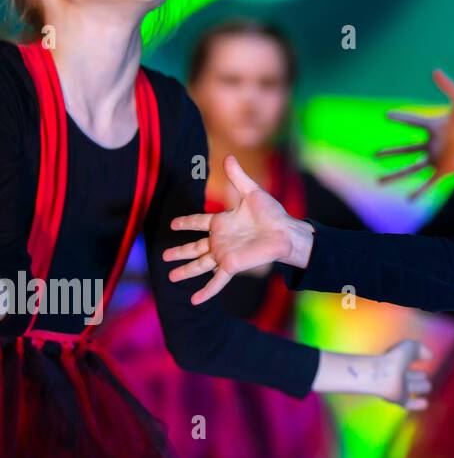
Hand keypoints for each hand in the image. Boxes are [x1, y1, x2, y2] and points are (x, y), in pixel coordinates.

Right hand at [164, 155, 312, 304]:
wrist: (286, 232)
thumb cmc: (272, 214)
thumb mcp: (252, 192)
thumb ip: (238, 177)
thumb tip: (228, 157)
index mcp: (223, 222)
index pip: (198, 222)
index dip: (186, 222)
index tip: (173, 223)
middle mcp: (221, 240)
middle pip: (194, 247)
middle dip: (179, 252)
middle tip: (164, 256)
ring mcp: (224, 254)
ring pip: (199, 264)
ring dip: (185, 271)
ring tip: (170, 277)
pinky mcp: (231, 265)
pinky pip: (216, 281)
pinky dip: (206, 291)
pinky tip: (195, 301)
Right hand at [376, 69, 453, 199]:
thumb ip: (447, 86)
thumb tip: (434, 71)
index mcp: (436, 126)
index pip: (412, 121)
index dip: (400, 118)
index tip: (386, 115)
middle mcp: (434, 143)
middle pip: (407, 149)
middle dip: (391, 152)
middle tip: (374, 154)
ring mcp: (439, 158)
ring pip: (411, 168)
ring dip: (395, 174)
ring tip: (378, 180)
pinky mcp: (446, 169)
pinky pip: (429, 182)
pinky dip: (419, 191)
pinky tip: (408, 198)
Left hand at [376, 340, 434, 409]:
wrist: (382, 376)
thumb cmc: (394, 359)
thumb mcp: (409, 347)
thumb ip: (420, 348)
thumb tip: (430, 356)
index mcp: (397, 361)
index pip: (407, 360)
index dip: (415, 358)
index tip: (426, 359)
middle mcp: (397, 374)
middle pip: (408, 376)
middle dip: (417, 376)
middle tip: (425, 377)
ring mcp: (397, 388)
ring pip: (409, 389)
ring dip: (419, 388)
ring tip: (428, 387)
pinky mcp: (398, 400)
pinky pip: (408, 403)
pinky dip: (416, 404)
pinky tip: (425, 403)